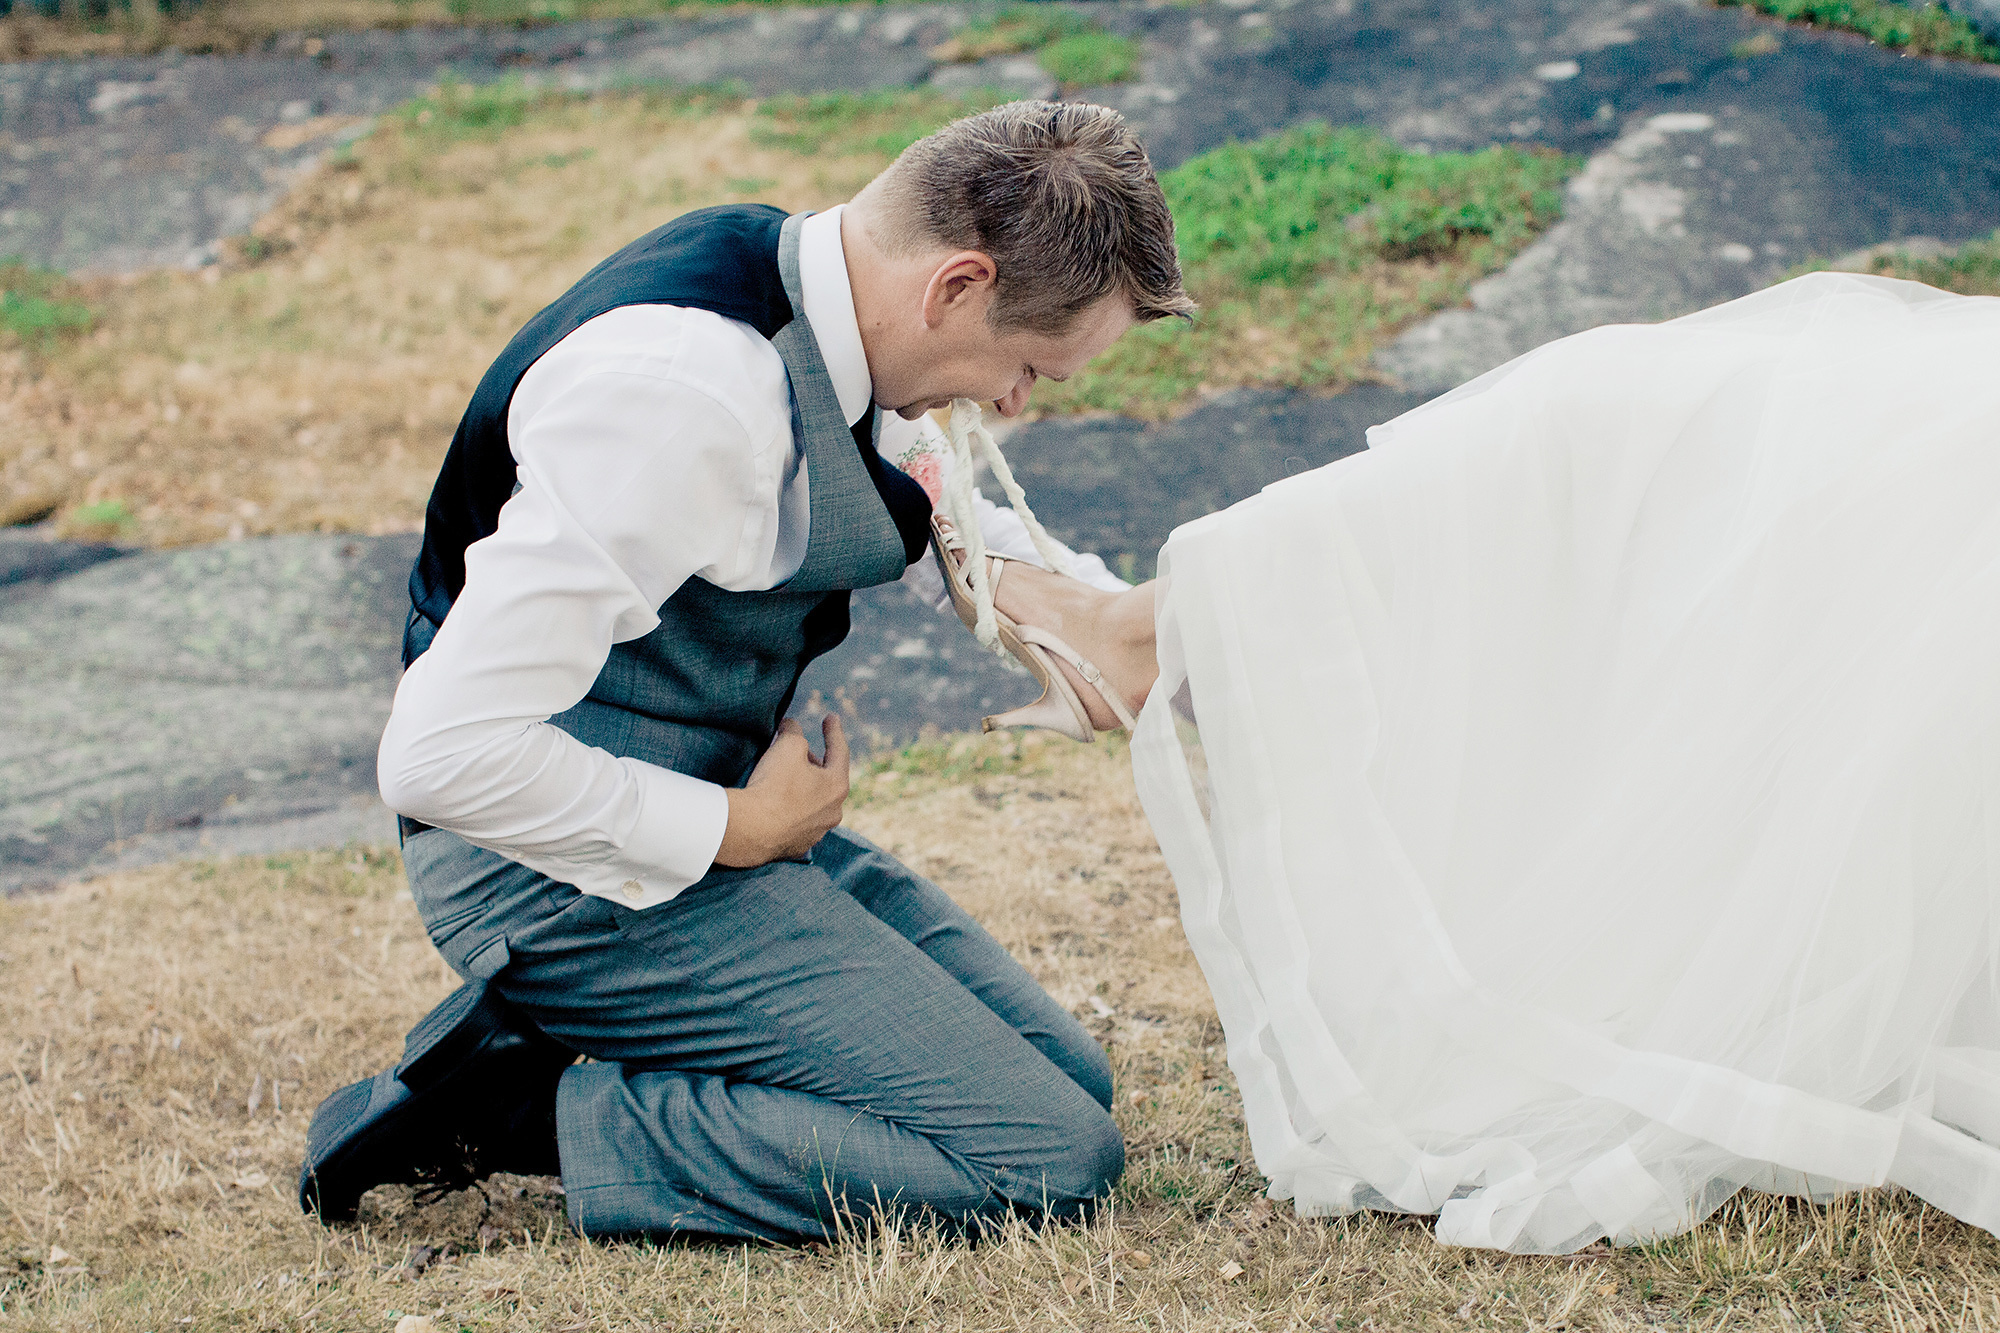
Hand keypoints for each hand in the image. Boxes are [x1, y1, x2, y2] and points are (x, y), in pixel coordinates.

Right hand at [715, 717, 849, 867]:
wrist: (751, 830)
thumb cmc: (773, 786)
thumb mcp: (787, 746)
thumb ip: (794, 732)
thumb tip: (791, 726)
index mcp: (836, 787)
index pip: (839, 751)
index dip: (833, 731)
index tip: (831, 717)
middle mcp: (833, 812)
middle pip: (826, 779)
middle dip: (814, 761)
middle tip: (799, 749)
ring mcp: (816, 832)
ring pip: (812, 802)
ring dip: (802, 786)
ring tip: (785, 775)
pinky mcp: (797, 846)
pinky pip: (796, 821)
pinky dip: (789, 808)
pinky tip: (776, 802)